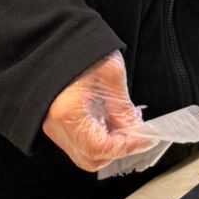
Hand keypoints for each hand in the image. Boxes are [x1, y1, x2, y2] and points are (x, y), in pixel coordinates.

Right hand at [42, 54, 154, 173]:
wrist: (61, 40)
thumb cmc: (85, 51)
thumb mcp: (112, 76)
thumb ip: (123, 109)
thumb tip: (137, 132)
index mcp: (68, 112)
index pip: (100, 147)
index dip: (126, 146)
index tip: (145, 138)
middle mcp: (56, 125)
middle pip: (89, 158)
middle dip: (117, 151)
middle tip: (137, 135)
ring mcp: (53, 126)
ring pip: (84, 155)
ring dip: (108, 148)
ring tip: (126, 129)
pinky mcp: (56, 124)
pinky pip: (78, 144)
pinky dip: (98, 141)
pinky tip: (112, 126)